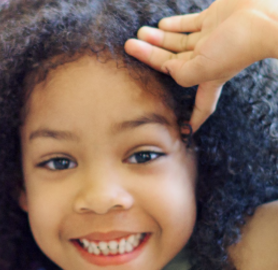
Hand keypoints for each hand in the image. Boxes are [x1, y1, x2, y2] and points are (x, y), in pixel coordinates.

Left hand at [124, 0, 277, 131]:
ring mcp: (212, 39)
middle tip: (128, 46)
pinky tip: (161, 25)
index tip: (184, 131)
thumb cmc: (237, 47)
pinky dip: (174, 25)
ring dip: (157, 39)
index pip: (200, 105)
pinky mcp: (214, 19)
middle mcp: (209, 60)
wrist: (262, 17)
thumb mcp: (204, 69)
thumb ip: (181, 74)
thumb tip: (167, 69)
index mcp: (210, 78)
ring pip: (177, 42)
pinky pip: (189, 24)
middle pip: (173, 63)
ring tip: (138, 33)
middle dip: (150, 56)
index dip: (193, 119)